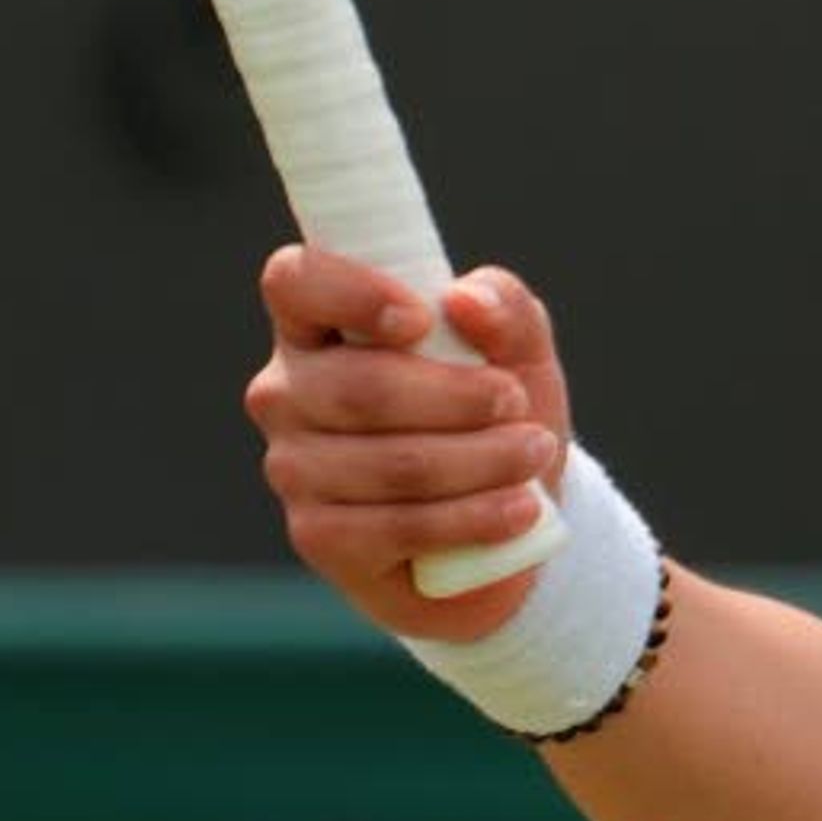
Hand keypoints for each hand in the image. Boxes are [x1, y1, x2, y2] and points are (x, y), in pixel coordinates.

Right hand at [245, 250, 575, 640]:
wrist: (508, 511)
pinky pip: (401, 526)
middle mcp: (288, 393)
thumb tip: (465, 299)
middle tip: (518, 401)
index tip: (421, 319)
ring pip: (392, 463)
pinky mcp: (319, 537)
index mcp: (318, 326)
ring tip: (533, 451)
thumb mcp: (519, 351)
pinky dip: (475, 516)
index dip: (350, 293)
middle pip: (361, 388)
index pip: (295, 283)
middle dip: (460, 396)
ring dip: (483, 458)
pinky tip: (519, 508)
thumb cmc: (497, 412)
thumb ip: (504, 307)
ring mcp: (294, 468)